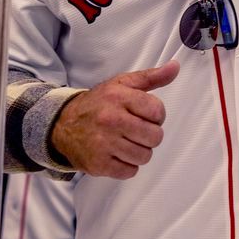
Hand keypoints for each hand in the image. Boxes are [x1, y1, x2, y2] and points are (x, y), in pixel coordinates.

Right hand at [51, 61, 179, 178]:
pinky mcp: (99, 164)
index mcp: (118, 97)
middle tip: (135, 130)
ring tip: (126, 142)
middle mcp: (111, 119)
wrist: (63, 124)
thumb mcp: (122, 84)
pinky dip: (127, 165)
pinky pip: (130, 171)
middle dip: (149, 135)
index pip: (158, 112)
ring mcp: (104, 143)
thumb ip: (152, 77)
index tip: (144, 115)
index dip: (156, 115)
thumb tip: (175, 67)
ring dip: (139, 151)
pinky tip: (117, 153)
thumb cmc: (98, 103)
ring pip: (144, 156)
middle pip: (155, 137)